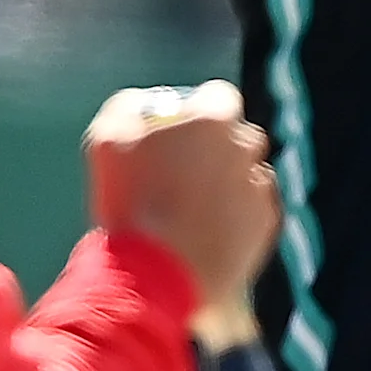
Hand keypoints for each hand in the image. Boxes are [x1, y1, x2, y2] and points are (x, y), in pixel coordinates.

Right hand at [85, 80, 277, 344]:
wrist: (157, 275)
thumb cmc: (129, 202)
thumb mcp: (106, 138)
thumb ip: (126, 107)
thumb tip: (140, 104)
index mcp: (212, 120)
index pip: (217, 96)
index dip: (197, 109)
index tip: (178, 127)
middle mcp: (245, 148)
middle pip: (238, 135)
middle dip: (217, 145)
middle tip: (185, 166)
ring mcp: (259, 188)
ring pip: (249, 172)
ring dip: (228, 180)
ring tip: (193, 205)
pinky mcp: (265, 225)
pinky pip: (254, 208)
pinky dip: (236, 213)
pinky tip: (206, 228)